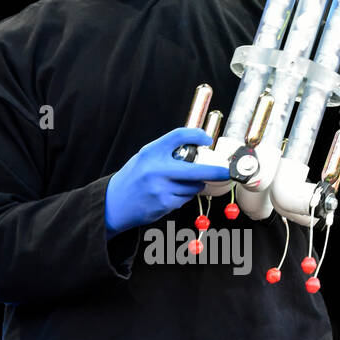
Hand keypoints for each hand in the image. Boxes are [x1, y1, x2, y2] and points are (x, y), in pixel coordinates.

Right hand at [105, 127, 230, 237]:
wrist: (113, 203)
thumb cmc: (133, 178)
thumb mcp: (145, 157)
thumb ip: (167, 152)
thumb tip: (198, 149)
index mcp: (151, 151)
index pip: (179, 135)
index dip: (197, 134)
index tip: (206, 139)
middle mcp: (156, 168)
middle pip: (198, 169)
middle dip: (216, 171)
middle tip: (226, 171)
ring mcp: (161, 188)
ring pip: (193, 187)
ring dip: (194, 185)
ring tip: (178, 184)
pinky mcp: (164, 204)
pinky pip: (185, 199)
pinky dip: (184, 196)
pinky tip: (169, 195)